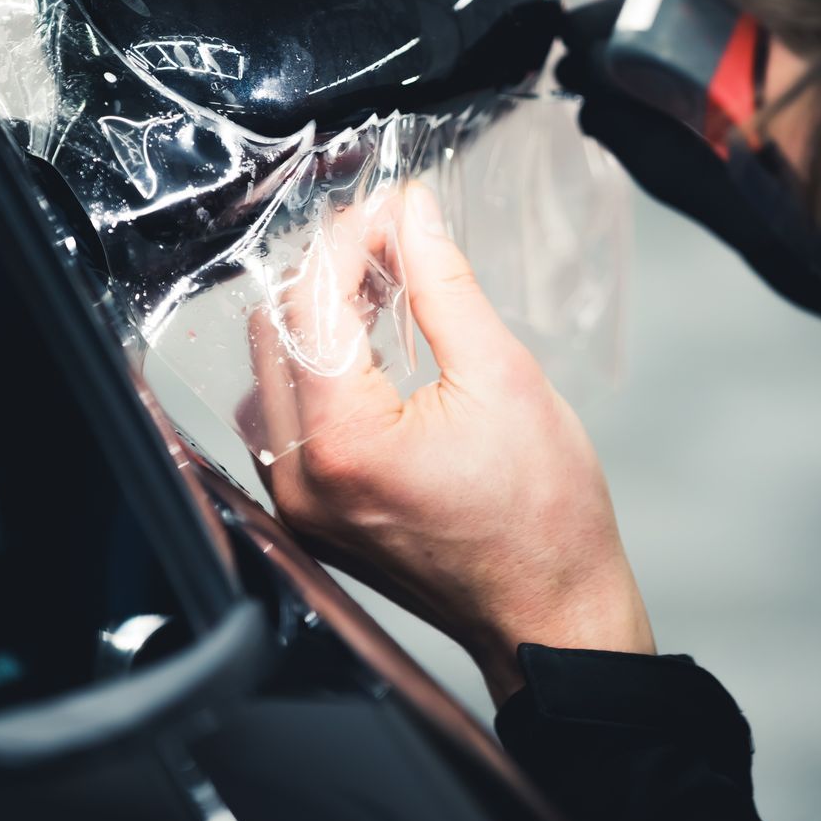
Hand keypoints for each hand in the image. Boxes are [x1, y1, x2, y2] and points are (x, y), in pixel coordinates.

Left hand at [242, 182, 653, 703]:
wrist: (550, 613)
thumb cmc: (543, 518)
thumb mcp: (503, 375)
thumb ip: (443, 284)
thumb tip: (412, 214)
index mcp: (343, 441)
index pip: (313, 301)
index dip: (350, 238)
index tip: (392, 208)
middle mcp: (300, 475)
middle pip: (275, 330)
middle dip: (328, 272)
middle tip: (392, 239)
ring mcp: (298, 500)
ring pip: (270, 371)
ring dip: (316, 318)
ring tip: (382, 288)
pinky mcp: (309, 513)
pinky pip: (283, 417)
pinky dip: (316, 369)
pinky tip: (365, 346)